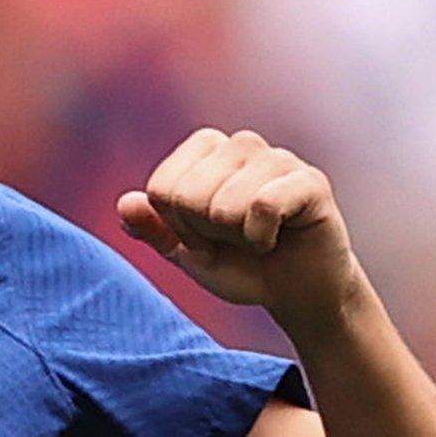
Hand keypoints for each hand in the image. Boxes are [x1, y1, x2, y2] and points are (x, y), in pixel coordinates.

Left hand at [117, 128, 366, 324]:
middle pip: (188, 195)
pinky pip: (264, 206)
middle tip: (234, 239)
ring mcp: (278, 158)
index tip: (205, 237)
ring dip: (236, 237)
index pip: (161, 188)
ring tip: (256, 237)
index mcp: (205, 149)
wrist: (298, 292)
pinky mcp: (310, 181)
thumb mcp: (186, 253)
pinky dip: (261, 237)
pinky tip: (275, 239)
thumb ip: (152, 229)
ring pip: (225, 203)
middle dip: (206, 233)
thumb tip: (125, 204)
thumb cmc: (241, 265)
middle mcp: (240, 144)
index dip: (178, 227)